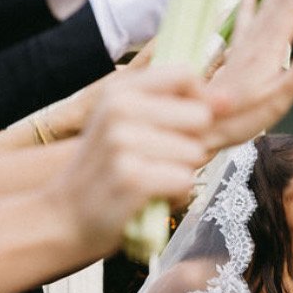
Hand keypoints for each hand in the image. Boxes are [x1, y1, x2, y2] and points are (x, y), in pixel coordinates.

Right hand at [54, 65, 210, 252]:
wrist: (64, 218)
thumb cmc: (106, 172)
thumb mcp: (126, 125)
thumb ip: (174, 108)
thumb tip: (228, 100)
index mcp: (119, 90)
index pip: (185, 74)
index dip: (200, 100)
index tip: (187, 125)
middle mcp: (119, 110)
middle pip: (199, 116)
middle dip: (192, 145)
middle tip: (160, 162)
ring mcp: (124, 143)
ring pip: (195, 153)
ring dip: (181, 175)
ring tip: (151, 182)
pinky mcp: (133, 178)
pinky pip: (185, 182)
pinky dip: (176, 197)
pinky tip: (151, 199)